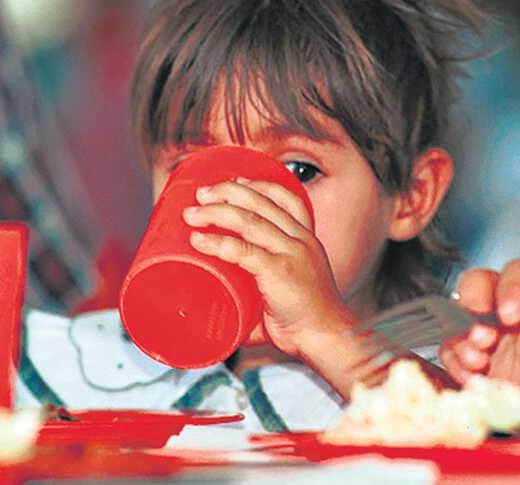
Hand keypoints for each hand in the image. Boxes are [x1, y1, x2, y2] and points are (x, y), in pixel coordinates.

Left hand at [182, 177, 349, 356]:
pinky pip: (243, 251)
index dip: (261, 185)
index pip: (288, 199)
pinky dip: (218, 242)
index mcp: (307, 241)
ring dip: (216, 212)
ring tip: (192, 213)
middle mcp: (300, 241)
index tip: (237, 180)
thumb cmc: (306, 322)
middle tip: (202, 194)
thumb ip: (255, 296)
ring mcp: (290, 254)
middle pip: (261, 203)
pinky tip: (199, 240)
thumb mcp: (285, 294)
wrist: (327, 338)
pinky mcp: (278, 272)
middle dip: (228, 192)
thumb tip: (222, 310)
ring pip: (249, 221)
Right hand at [439, 260, 519, 395]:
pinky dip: (456, 362)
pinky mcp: (464, 352)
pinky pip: (449, 348)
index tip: (513, 315)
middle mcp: (504, 305)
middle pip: (478, 282)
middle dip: (475, 303)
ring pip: (457, 313)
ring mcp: (481, 327)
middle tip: (484, 334)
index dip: (513, 289)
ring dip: (463, 337)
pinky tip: (472, 374)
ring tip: (478, 360)